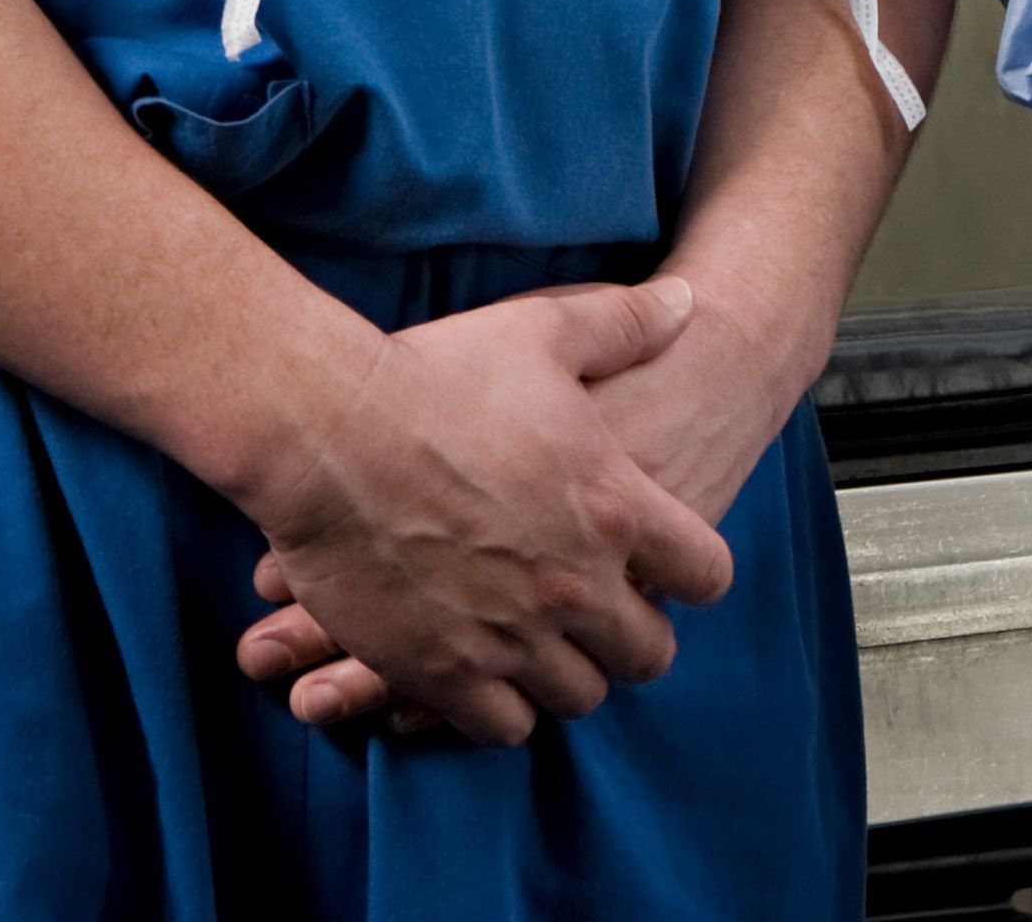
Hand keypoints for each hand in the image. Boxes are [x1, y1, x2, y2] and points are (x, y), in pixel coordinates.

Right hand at [219, 276, 738, 746]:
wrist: (325, 434)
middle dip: (634, 638)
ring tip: (547, 648)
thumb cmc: (433, 375)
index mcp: (614, 507)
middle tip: (604, 618)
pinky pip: (503, 727)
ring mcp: (509, 636)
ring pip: (580, 698)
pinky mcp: (441, 671)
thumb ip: (628, 324)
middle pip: (649, 654)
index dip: (693, 574)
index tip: (667, 568)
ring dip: (571, 675)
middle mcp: (575, 584)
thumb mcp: (545, 332)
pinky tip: (489, 674)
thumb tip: (690, 303)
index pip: (707, 574)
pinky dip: (503, 709)